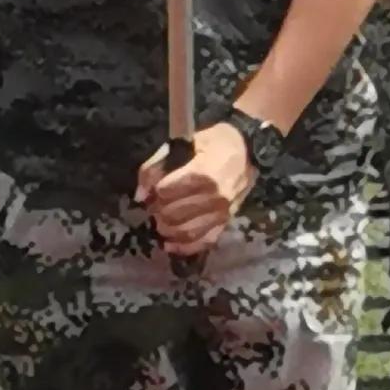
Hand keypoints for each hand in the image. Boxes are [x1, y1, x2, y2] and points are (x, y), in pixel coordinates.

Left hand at [134, 119, 254, 260]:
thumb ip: (156, 165)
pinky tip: (169, 244)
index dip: (153, 190)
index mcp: (203, 173)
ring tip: (159, 221)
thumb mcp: (184, 143)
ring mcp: (222, 213)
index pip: (165, 191)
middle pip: (173, 213)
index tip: (152, 188)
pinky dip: (183, 247)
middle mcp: (214, 197)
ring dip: (166, 229)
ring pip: (185, 231)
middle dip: (158, 210)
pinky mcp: (226, 222)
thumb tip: (139, 194)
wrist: (249, 150)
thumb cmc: (216, 142)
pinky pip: (203, 241)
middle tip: (154, 204)